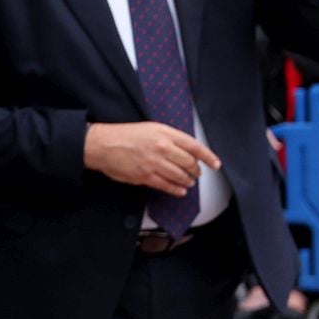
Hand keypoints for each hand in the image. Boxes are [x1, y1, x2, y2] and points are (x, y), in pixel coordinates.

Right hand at [83, 121, 220, 193]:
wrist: (102, 144)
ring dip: (188, 181)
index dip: (208, 157)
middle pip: (190, 163)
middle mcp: (162, 148)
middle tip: (197, 173)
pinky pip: (167, 186)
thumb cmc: (126, 135)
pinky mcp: (145, 176)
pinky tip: (180, 191)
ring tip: (189, 182)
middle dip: (196, 171)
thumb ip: (171, 138)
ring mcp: (154, 163)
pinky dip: (176, 190)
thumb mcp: (152, 128)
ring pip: (180, 176)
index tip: (216, 164)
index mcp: (166, 134)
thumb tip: (188, 150)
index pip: (195, 146)